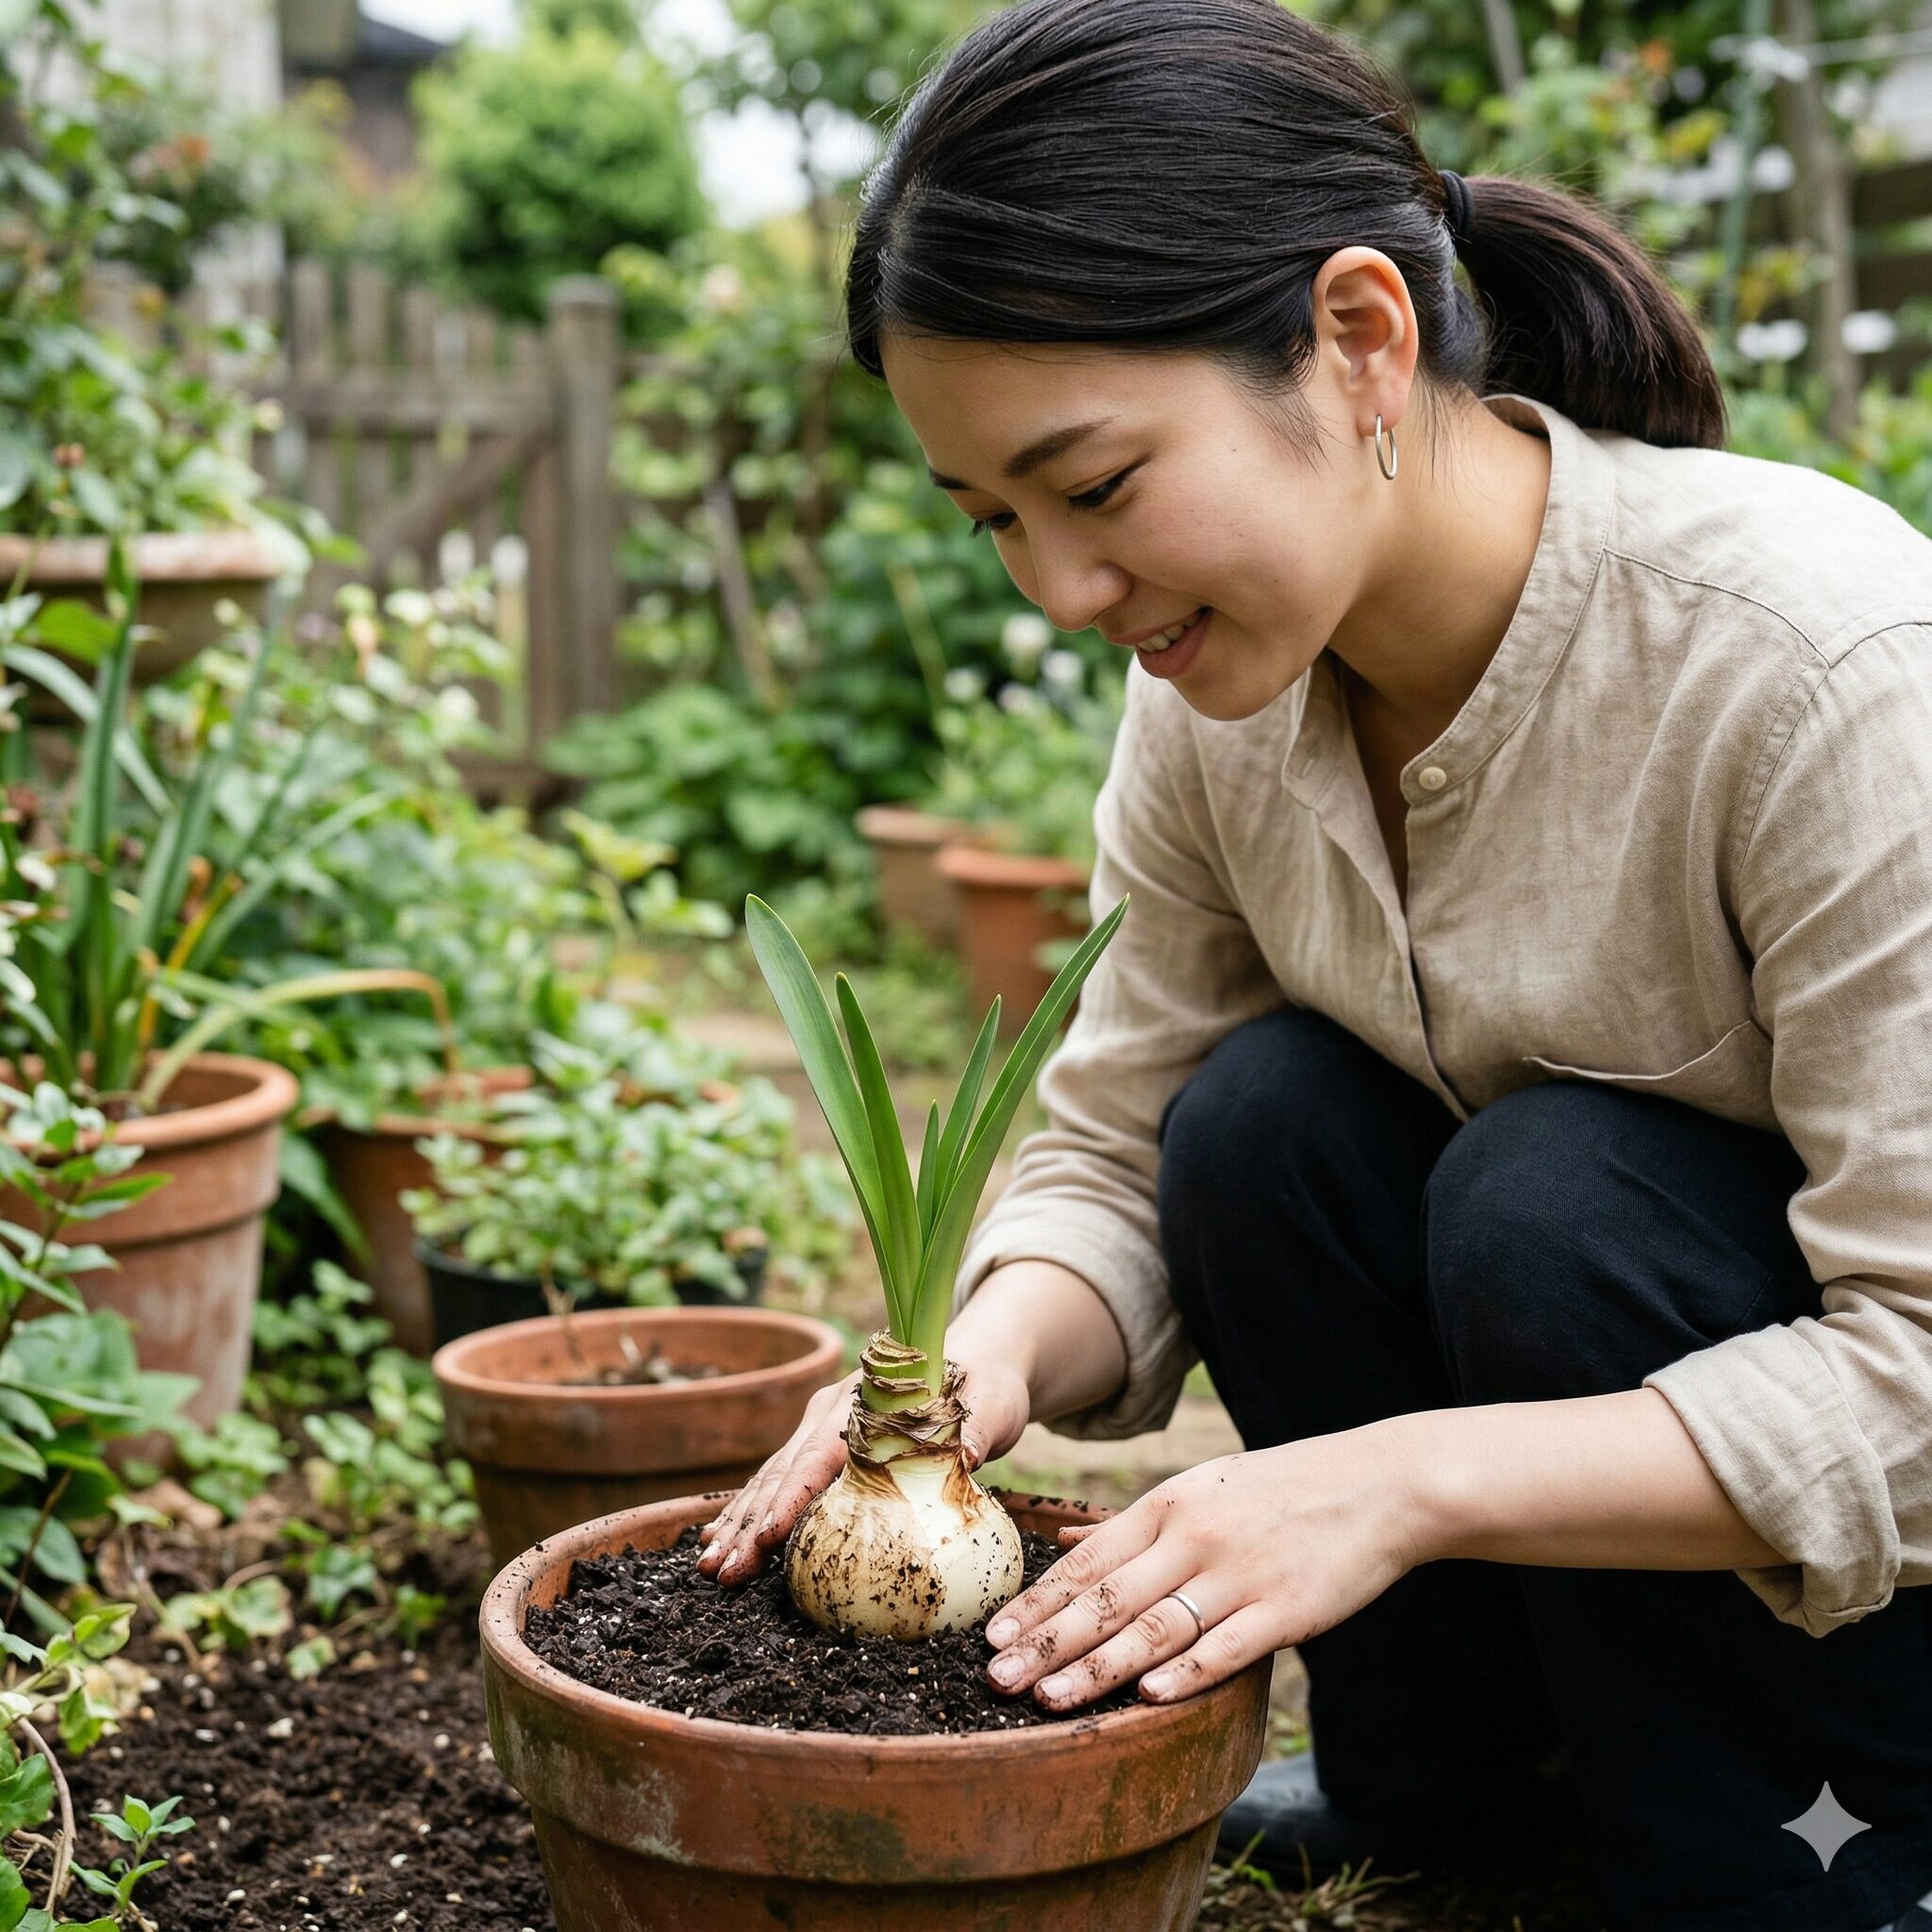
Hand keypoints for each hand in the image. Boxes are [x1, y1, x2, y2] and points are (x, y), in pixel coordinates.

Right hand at [696, 1355, 1032, 1584]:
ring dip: (741, 1522)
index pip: (818, 1456)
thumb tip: (962, 1463)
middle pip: (782, 1472)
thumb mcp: (991, 1405)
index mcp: (863, 1402)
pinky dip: (755, 1511)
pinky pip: (782, 1480)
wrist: (979, 1357)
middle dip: (749, 1523)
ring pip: (772, 1478)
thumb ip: (975, 1432)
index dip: (790, 1498)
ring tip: (709, 1565)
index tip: (766, 1537)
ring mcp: (821, 1427)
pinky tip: (730, 1540)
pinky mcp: (825, 1445)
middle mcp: (830, 1412)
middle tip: (720, 1571)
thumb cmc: (986, 1384)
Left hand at [981, 1422, 1428, 1711]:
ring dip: (1097, 1668)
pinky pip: (1228, 1645)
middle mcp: (1195, 1537)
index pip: (1088, 1562)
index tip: (992, 1637)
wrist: (1379, 1485)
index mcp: (1170, 1505)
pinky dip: (1187, 1672)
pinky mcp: (1288, 1608)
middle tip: (995, 1680)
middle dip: (1046, 1643)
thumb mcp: (1203, 1487)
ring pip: (1156, 1627)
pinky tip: (1149, 1697)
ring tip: (1048, 1698)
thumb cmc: (1282, 1490)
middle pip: (1108, 1598)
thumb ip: (1135, 1522)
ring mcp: (1242, 1573)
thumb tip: (1067, 1537)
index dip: (1037, 1602)